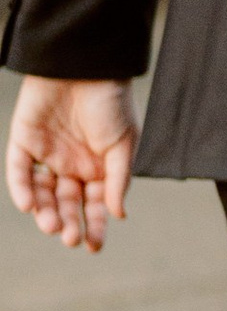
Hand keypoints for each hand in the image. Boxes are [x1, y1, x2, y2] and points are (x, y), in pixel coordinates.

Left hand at [7, 76, 138, 252]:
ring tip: (50, 225)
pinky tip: (29, 204)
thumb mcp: (123, 143)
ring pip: (41, 192)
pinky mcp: (24, 141)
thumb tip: (118, 214)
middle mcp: (71, 165)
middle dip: (68, 222)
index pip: (94, 204)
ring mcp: (47, 154)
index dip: (95, 225)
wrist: (85, 64)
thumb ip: (117, 179)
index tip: (93, 246)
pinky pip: (20, 171)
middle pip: (66, 203)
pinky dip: (22, 188)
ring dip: (44, 212)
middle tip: (70, 238)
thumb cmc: (110, 101)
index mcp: (98, 167)